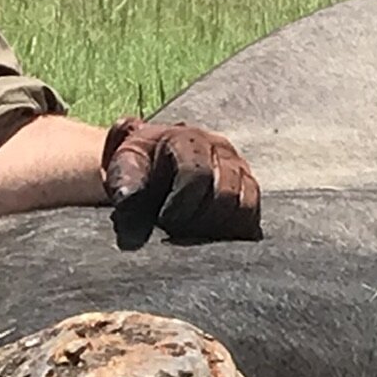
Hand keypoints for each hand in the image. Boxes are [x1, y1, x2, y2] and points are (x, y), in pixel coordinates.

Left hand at [101, 116, 261, 242]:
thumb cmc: (136, 167)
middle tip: (177, 232)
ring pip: (243, 204)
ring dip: (217, 228)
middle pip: (225, 193)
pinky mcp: (248, 187)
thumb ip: (124, 177)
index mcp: (187, 138)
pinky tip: (211, 238)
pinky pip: (252, 214)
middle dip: (199, 220)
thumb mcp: (123, 166)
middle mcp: (220, 148)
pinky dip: (234, 230)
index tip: (164, 220)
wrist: (150, 165)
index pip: (197, 173)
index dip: (181, 204)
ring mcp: (238, 167)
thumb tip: (126, 196)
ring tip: (192, 236)